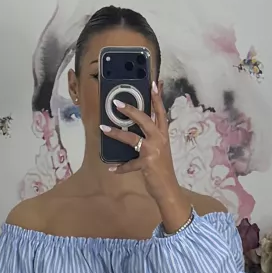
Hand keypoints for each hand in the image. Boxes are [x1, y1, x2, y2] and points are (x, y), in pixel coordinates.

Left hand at [101, 82, 188, 232]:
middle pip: (145, 119)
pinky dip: (120, 167)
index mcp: (163, 135)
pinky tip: (111, 168)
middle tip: (117, 103)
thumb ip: (151, 138)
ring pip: (132, 138)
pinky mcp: (146, 163)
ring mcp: (153, 151)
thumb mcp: (160, 150)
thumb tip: (136, 130)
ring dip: (116, 133)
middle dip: (130, 110)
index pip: (161, 112)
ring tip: (103, 128)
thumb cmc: (162, 169)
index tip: (153, 83)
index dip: (157, 98)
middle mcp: (160, 139)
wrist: (168, 189)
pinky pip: (129, 164)